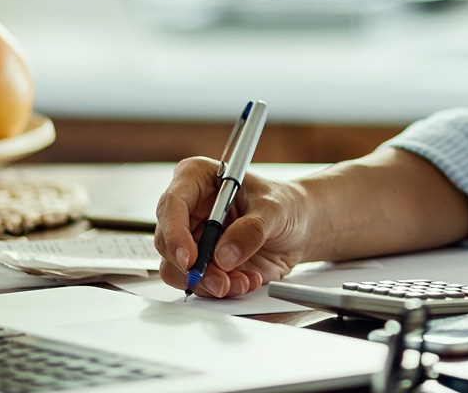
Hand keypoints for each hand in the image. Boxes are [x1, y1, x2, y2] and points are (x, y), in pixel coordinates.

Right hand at [154, 157, 312, 297]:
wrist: (299, 227)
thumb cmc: (285, 204)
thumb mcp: (275, 209)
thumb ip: (251, 229)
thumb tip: (224, 255)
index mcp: (198, 179)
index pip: (172, 204)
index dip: (176, 233)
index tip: (191, 258)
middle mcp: (189, 209)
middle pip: (167, 242)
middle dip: (195, 267)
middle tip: (222, 280)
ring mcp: (193, 237)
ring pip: (177, 268)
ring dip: (208, 282)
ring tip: (241, 280)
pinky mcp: (202, 262)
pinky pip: (196, 282)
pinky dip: (219, 288)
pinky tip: (244, 280)